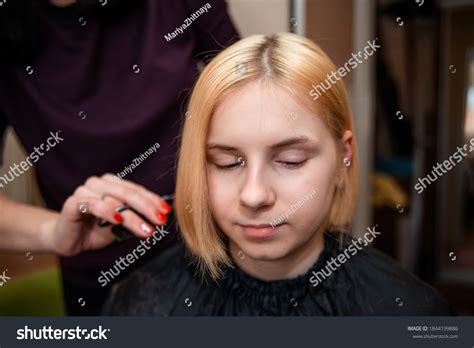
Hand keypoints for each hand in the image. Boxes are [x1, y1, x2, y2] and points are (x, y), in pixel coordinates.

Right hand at [46, 174, 171, 255]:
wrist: (68, 240)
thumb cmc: (95, 230)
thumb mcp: (121, 225)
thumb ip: (136, 218)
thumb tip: (160, 218)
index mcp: (112, 184)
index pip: (137, 190)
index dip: (153, 200)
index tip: (167, 212)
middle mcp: (99, 184)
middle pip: (128, 193)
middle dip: (148, 208)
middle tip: (161, 220)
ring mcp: (85, 191)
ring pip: (114, 200)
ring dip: (132, 217)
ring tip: (147, 230)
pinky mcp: (73, 203)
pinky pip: (92, 204)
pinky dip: (107, 211)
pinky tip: (118, 221)